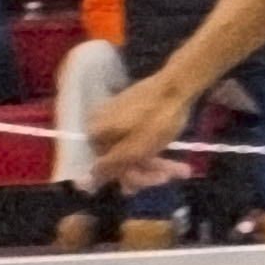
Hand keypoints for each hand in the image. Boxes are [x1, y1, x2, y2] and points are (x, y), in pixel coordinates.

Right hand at [89, 72, 196, 187]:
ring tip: (182, 169)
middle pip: (122, 158)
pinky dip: (156, 148)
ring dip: (158, 163)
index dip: (134, 177)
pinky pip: (140, 137)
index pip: (108, 167)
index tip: (159, 180)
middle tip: (175, 173)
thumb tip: (83, 181)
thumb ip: (111, 165)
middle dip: (150, 171)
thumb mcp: (136, 148)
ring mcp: (116, 117)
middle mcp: (100, 124)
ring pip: (134, 149)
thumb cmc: (158, 118)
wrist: (178, 83)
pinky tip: (176, 159)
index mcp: (96, 133)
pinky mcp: (132, 111)